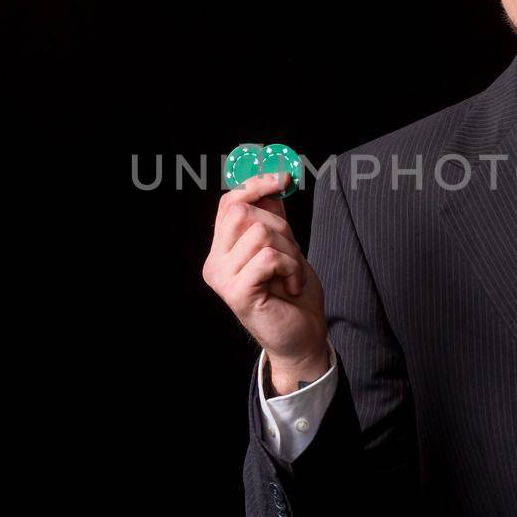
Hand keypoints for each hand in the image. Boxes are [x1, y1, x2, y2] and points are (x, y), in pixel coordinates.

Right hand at [203, 171, 327, 370]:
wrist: (301, 337)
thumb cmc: (292, 294)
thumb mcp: (285, 246)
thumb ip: (274, 217)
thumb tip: (274, 180)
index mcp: (222, 250)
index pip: (228, 203)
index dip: (255, 185)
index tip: (283, 179)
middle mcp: (214, 263)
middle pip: (243, 213)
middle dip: (280, 226)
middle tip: (292, 253)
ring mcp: (222, 279)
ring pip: (260, 233)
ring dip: (290, 251)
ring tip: (292, 273)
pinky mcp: (237, 293)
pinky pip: (268, 257)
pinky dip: (290, 267)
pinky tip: (291, 286)